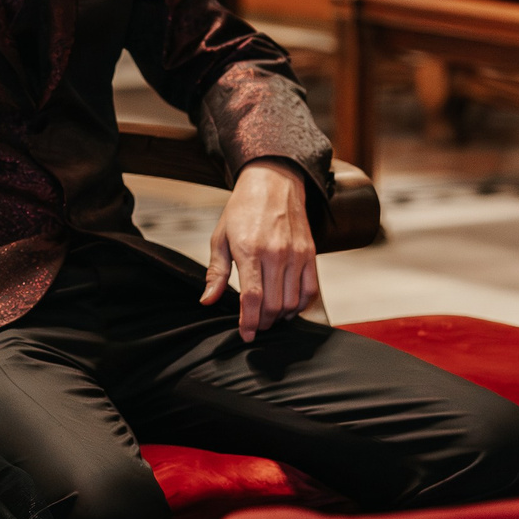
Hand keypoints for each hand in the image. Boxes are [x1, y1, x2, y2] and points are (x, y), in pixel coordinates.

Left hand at [204, 159, 319, 339]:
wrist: (273, 184)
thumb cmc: (242, 210)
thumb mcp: (220, 238)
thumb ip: (216, 272)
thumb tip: (208, 300)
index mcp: (249, 250)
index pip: (252, 297)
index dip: (248, 322)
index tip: (245, 335)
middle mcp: (276, 254)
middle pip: (273, 304)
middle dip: (262, 322)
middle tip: (254, 327)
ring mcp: (296, 255)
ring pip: (292, 301)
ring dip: (280, 316)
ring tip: (268, 317)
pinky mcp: (310, 254)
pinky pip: (310, 290)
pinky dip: (300, 305)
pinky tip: (288, 307)